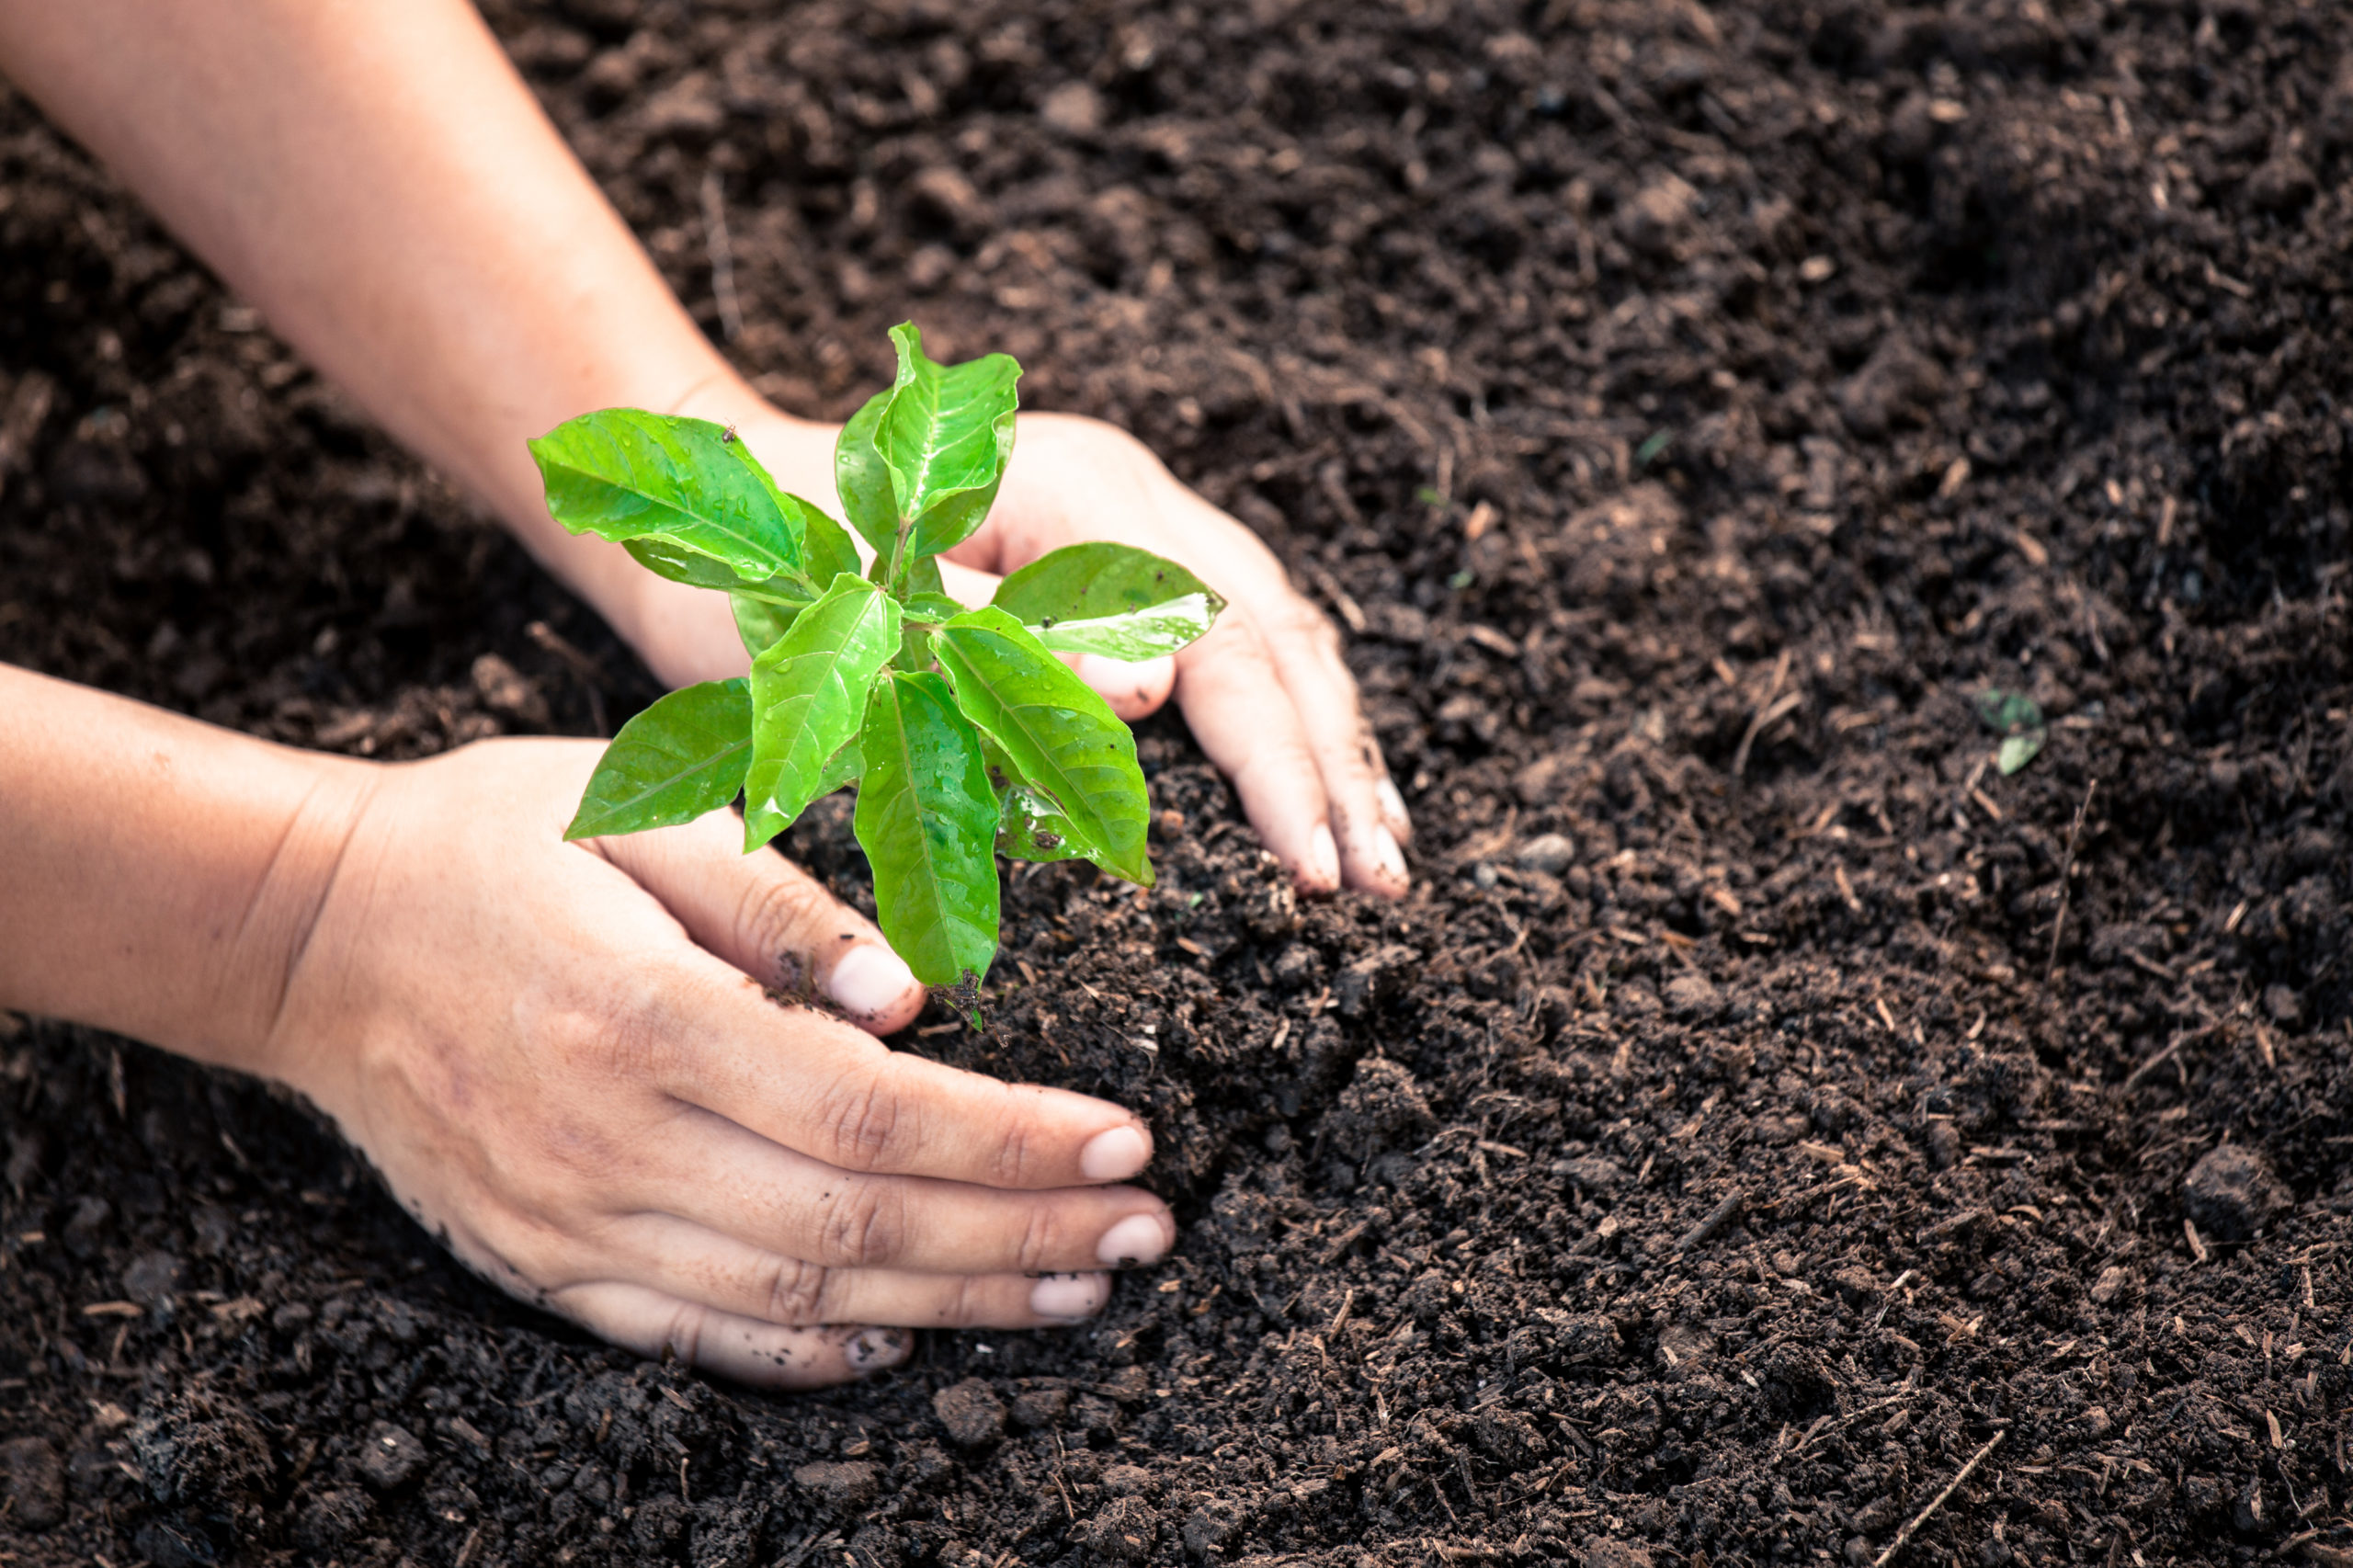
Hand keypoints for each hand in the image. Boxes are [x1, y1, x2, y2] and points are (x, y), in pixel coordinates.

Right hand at [261, 738, 1173, 1387]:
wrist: (314, 936)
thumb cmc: (493, 842)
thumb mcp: (639, 811)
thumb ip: (782, 904)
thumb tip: (916, 996)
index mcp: (642, 1014)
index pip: (869, 1112)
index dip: (1012, 1142)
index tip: (1128, 1142)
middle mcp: (608, 1143)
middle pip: (856, 1225)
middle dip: (1023, 1240)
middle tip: (1147, 1233)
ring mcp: (571, 1222)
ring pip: (797, 1301)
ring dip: (954, 1304)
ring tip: (1078, 1290)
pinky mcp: (544, 1264)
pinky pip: (697, 1341)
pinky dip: (813, 1358)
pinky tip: (910, 1343)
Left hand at [631, 402, 1411, 898]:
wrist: (719, 495)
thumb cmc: (762, 566)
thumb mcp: (853, 618)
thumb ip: (1002, 644)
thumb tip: (1159, 696)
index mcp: (1073, 492)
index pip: (1217, 634)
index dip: (1275, 756)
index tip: (1315, 864)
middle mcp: (1125, 494)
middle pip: (1272, 630)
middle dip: (1329, 762)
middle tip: (1379, 884)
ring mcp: (1131, 519)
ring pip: (1274, 633)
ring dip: (1329, 744)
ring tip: (1382, 851)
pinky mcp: (1120, 561)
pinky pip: (1237, 639)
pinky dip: (1287, 720)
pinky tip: (1323, 788)